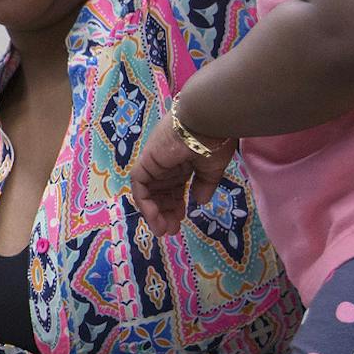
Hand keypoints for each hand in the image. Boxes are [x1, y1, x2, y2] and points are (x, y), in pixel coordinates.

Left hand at [129, 119, 236, 237]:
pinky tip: (155, 218)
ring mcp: (154, 162)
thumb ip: (204, 185)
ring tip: (163, 230)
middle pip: (160, 193)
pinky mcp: (146, 161)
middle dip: (164, 213)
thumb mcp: (212, 169)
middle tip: (171, 230)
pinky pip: (139, 186)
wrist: (207, 123)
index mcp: (181, 162)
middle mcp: (165, 163)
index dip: (176, 205)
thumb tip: (200, 201)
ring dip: (153, 213)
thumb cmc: (214, 142)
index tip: (182, 219)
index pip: (173, 188)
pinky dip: (145, 203)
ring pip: (147, 192)